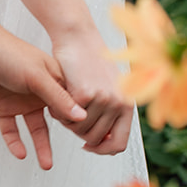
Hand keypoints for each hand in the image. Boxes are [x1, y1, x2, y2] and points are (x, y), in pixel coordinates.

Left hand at [0, 24, 86, 169]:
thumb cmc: (8, 51)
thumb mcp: (37, 75)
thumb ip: (58, 97)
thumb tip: (80, 116)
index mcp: (53, 78)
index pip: (71, 103)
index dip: (79, 119)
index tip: (89, 135)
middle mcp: (39, 91)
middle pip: (56, 119)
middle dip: (65, 136)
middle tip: (75, 151)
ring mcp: (21, 100)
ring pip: (35, 128)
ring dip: (40, 146)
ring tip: (46, 164)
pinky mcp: (3, 107)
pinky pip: (11, 130)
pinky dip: (15, 142)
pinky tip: (20, 152)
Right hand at [51, 25, 134, 154]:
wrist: (78, 37)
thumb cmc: (90, 62)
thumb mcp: (109, 89)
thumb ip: (110, 115)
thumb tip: (102, 143)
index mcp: (127, 104)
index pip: (119, 144)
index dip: (101, 149)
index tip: (89, 145)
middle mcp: (119, 103)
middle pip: (95, 139)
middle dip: (78, 132)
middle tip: (71, 117)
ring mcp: (103, 99)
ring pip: (80, 130)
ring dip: (67, 121)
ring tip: (64, 105)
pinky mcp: (85, 93)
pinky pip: (68, 117)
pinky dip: (59, 111)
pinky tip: (59, 97)